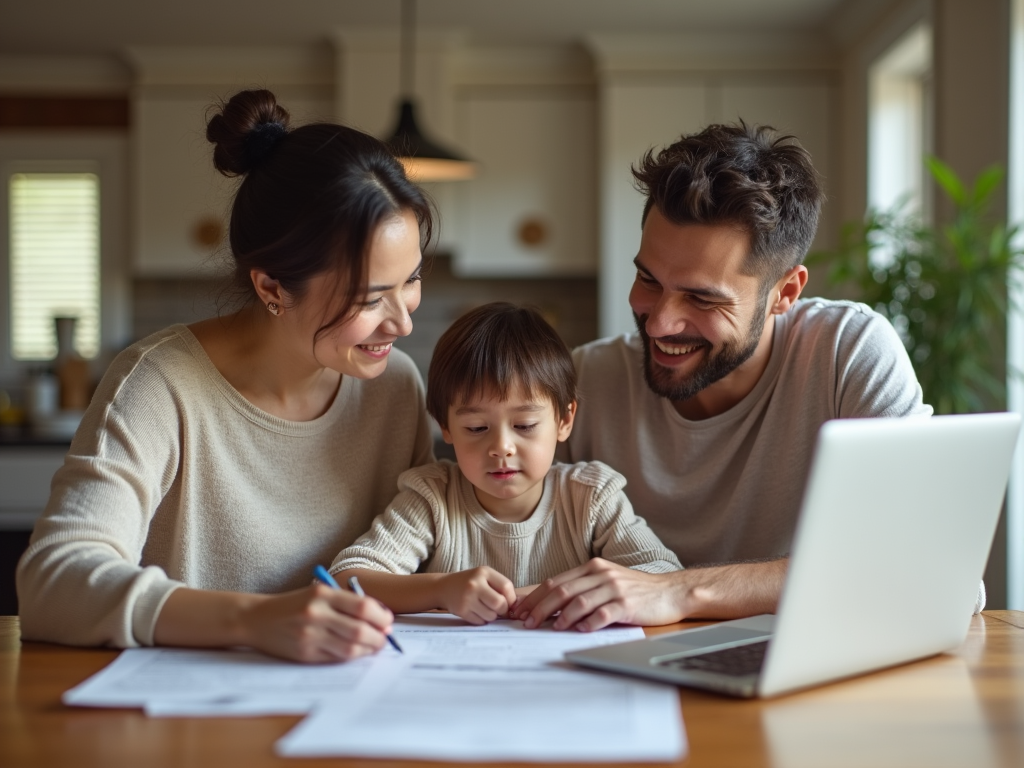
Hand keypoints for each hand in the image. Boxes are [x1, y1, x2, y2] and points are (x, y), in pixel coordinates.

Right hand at [239, 583, 393, 661]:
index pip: (362, 606)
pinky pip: (336, 658)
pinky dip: (351, 656)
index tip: (388, 621)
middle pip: (359, 630)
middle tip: (385, 638)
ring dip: (368, 649)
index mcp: (322, 594)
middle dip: (378, 636)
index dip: (381, 616)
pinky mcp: (305, 654)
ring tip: (373, 646)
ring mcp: (309, 636)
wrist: (256, 618)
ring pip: (350, 648)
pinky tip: (356, 652)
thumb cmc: (293, 605)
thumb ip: (345, 603)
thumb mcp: (318, 594)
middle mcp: (316, 614)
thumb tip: (379, 618)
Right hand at [439, 567, 517, 624]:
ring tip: (485, 609)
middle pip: (500, 604)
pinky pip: (480, 622)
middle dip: (502, 610)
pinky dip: (481, 620)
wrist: (444, 587)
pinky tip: (476, 612)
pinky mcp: (461, 610)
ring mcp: (467, 598)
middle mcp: (475, 584)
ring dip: (492, 616)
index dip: (511, 598)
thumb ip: (500, 587)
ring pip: (491, 616)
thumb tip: (517, 606)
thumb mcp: (484, 577)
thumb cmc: (470, 583)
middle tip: (498, 609)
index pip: (506, 587)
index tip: (508, 602)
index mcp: (484, 572)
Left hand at [511, 558, 684, 631]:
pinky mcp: (627, 604)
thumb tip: (552, 606)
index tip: (520, 611)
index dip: (535, 597)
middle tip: (527, 623)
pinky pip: (603, 613)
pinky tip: (580, 631)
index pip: (556, 582)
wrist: (670, 592)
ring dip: (562, 616)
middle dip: (540, 608)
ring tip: (551, 628)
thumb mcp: (606, 582)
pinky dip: (588, 623)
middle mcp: (601, 574)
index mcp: (592, 568)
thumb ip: (582, 589)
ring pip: (579, 601)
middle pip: (562, 591)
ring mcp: (614, 588)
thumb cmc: (636, 590)